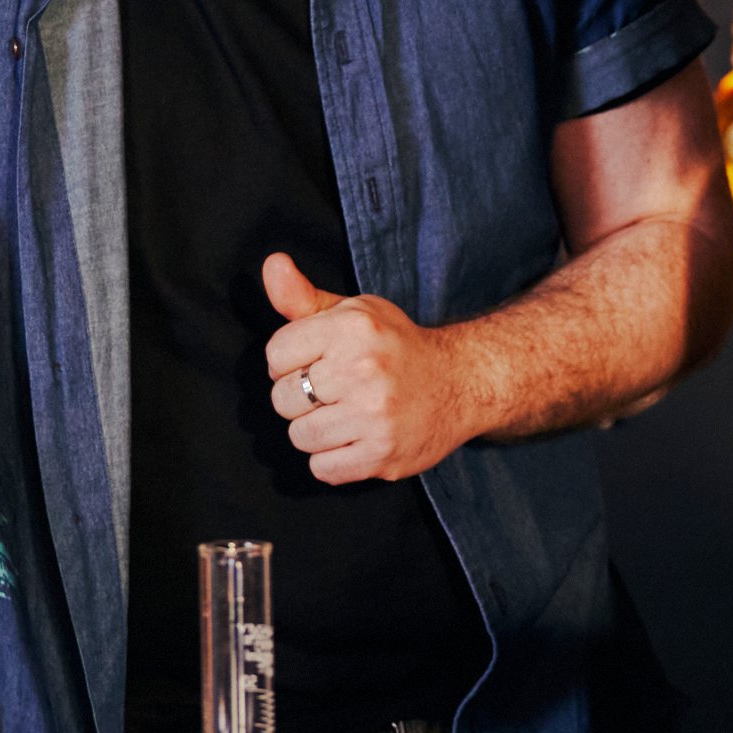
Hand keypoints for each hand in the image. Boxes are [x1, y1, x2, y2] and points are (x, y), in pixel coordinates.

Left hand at [264, 255, 465, 485]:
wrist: (460, 383)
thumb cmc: (394, 346)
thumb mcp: (353, 311)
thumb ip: (302, 296)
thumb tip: (272, 263)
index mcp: (353, 327)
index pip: (275, 355)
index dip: (290, 361)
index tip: (318, 362)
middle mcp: (364, 369)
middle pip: (282, 399)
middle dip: (299, 398)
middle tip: (333, 392)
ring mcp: (375, 416)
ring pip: (300, 436)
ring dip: (315, 431)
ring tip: (344, 416)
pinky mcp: (383, 455)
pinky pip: (323, 469)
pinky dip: (332, 460)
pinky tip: (354, 440)